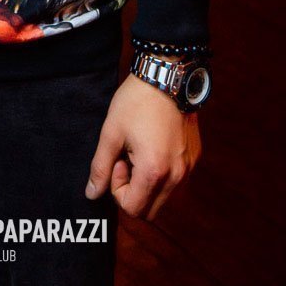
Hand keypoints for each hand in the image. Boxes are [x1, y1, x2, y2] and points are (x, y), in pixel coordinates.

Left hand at [85, 64, 200, 219]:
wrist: (167, 75)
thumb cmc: (136, 102)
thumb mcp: (111, 132)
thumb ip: (100, 167)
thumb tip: (92, 194)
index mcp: (154, 172)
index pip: (132, 209)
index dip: (118, 189)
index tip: (118, 160)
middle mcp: (177, 177)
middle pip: (150, 211)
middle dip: (133, 192)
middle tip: (127, 159)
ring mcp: (188, 168)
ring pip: (164, 197)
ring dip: (148, 184)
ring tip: (141, 151)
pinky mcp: (194, 158)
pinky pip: (176, 181)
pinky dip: (162, 174)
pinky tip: (154, 145)